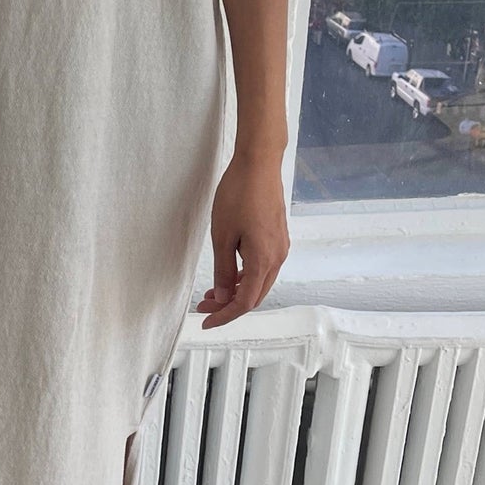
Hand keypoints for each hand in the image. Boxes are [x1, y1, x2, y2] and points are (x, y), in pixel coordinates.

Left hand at [197, 150, 289, 326]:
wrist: (259, 163)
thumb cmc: (239, 195)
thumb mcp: (222, 236)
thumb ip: (223, 271)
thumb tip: (223, 297)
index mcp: (264, 261)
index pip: (245, 302)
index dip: (224, 315)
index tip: (205, 321)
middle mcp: (277, 258)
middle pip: (254, 296)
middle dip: (229, 306)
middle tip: (203, 306)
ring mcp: (280, 247)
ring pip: (259, 282)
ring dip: (237, 291)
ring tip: (212, 292)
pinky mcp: (278, 238)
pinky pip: (263, 268)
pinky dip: (245, 277)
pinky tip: (228, 274)